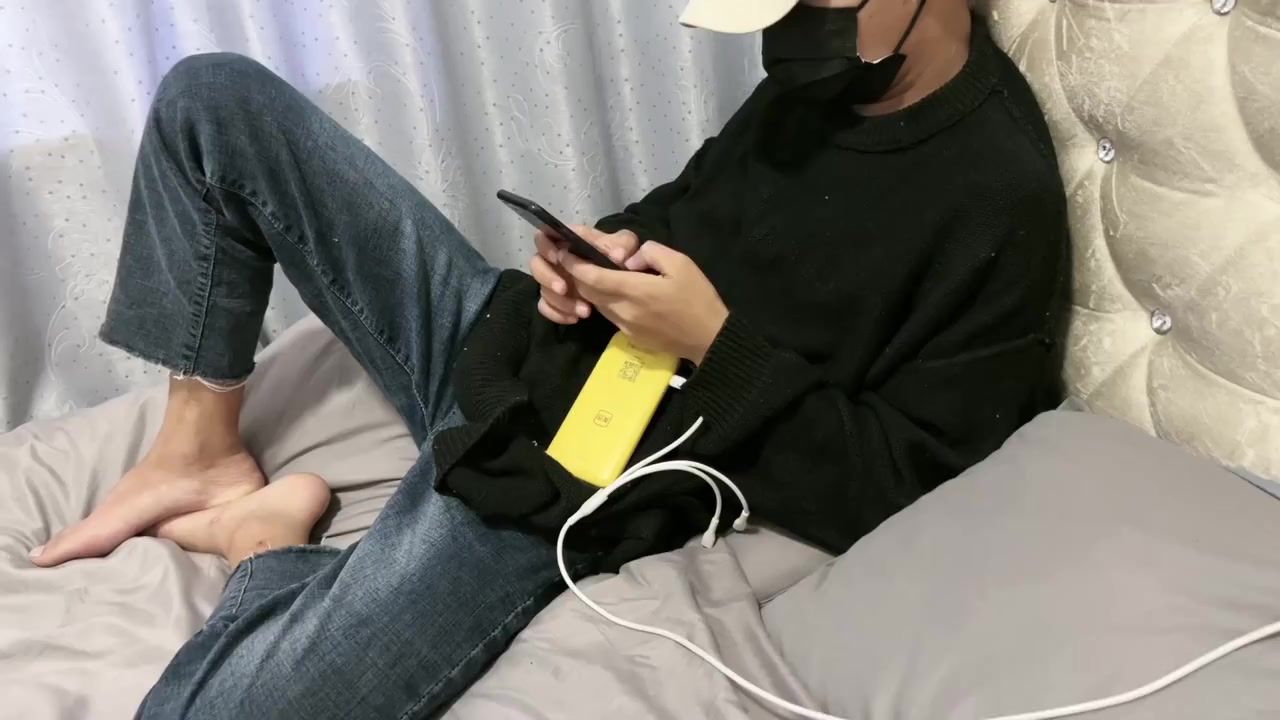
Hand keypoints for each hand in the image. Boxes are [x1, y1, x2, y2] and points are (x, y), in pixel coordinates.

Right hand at [529, 226, 638, 324]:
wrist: (622, 280)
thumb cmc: (619, 255)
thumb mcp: (626, 245)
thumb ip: (623, 245)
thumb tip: (617, 255)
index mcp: (567, 241)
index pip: (544, 235)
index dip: (545, 245)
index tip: (557, 257)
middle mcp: (556, 259)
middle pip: (536, 264)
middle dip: (547, 277)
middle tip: (563, 289)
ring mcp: (555, 280)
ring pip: (542, 289)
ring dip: (560, 302)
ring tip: (585, 311)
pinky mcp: (557, 299)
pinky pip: (546, 307)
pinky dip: (557, 314)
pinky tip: (575, 318)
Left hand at [562, 241, 728, 364]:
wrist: (710, 339)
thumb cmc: (698, 299)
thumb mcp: (681, 264)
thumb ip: (651, 253)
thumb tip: (630, 259)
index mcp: (635, 290)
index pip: (592, 276)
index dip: (574, 264)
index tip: (565, 252)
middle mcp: (623, 310)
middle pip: (589, 291)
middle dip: (577, 275)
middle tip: (574, 260)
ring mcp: (625, 326)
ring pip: (597, 304)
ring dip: (589, 289)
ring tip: (590, 273)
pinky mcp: (630, 336)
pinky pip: (609, 315)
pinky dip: (603, 301)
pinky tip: (610, 292)